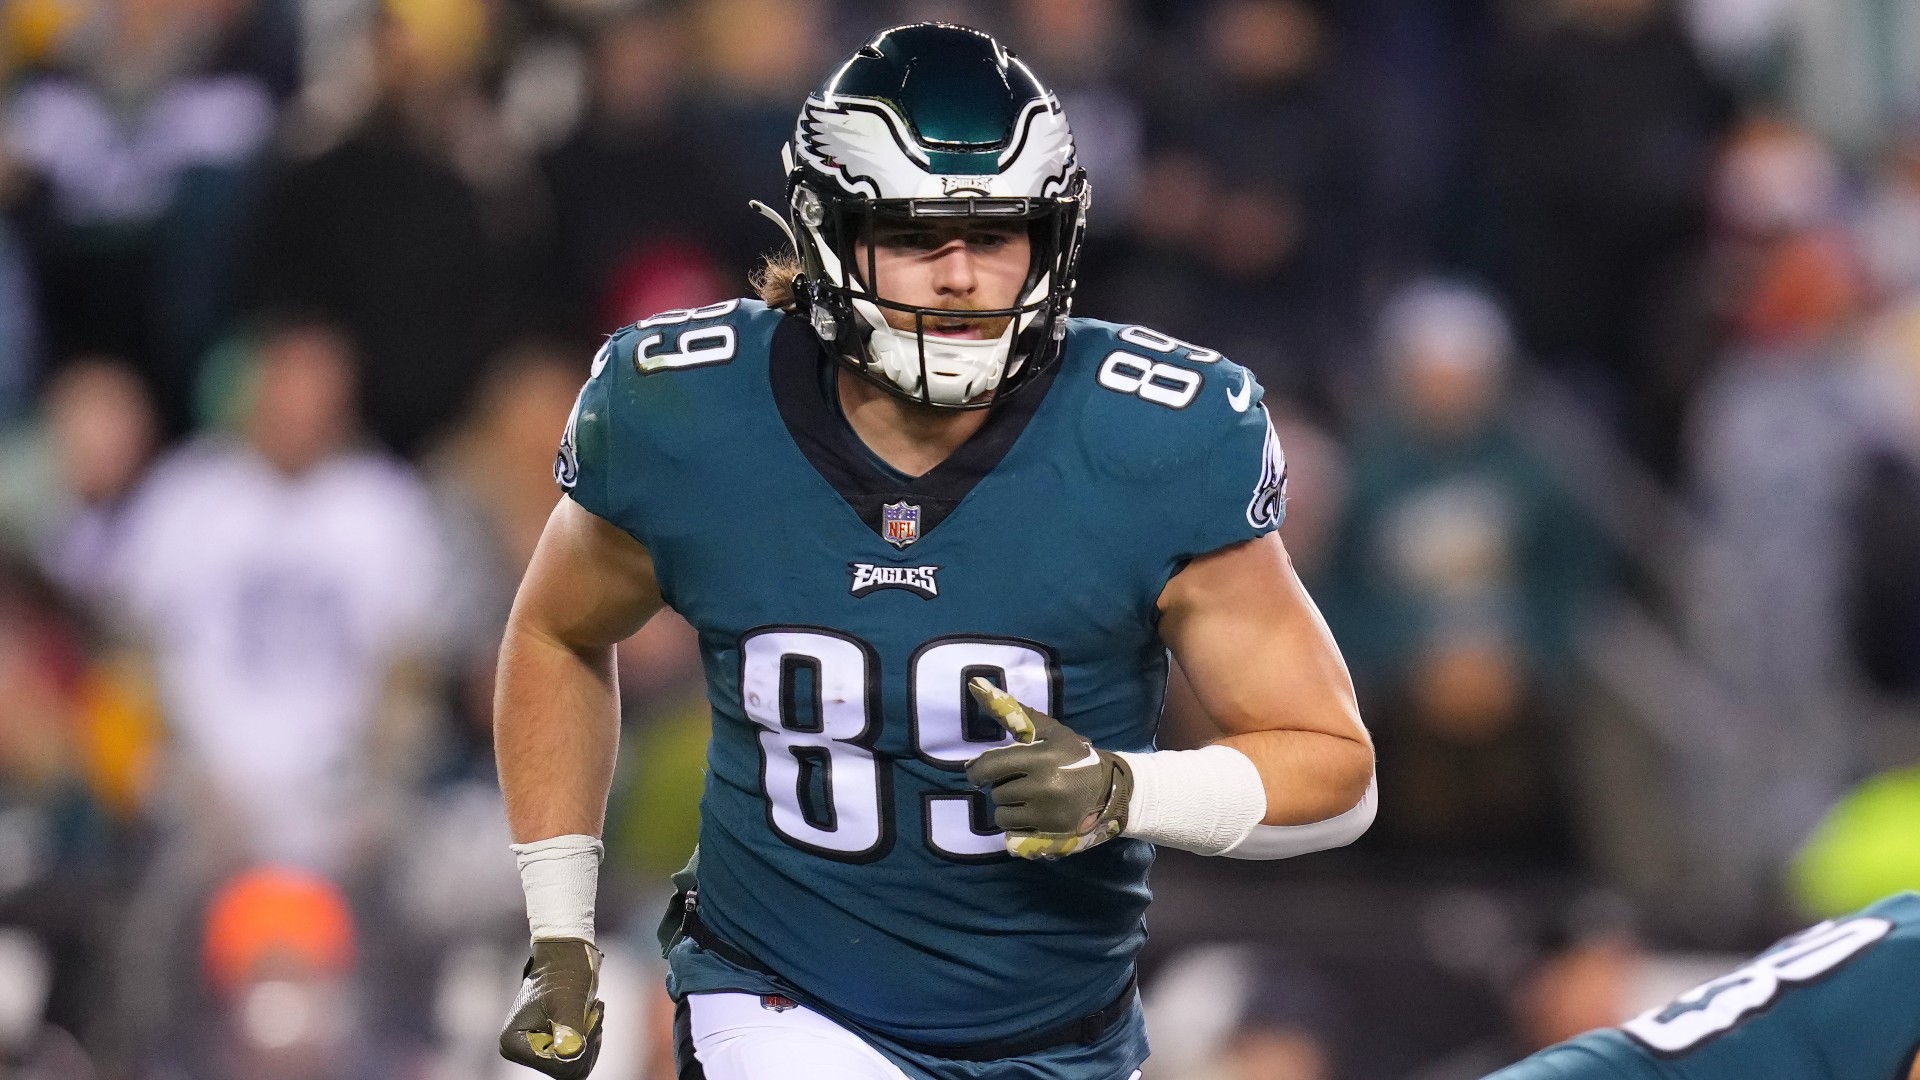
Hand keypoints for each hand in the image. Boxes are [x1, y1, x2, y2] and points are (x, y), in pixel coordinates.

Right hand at [500, 938, 604, 1078]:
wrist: (566, 958)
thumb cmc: (564, 974)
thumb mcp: (567, 1001)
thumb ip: (568, 1029)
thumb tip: (569, 1055)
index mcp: (512, 1043)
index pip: (554, 1063)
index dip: (579, 1043)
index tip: (591, 1013)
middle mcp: (521, 1052)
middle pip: (565, 1069)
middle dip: (587, 1041)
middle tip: (595, 1009)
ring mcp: (536, 1052)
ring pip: (575, 1066)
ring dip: (591, 1039)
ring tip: (592, 1010)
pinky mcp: (551, 1049)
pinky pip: (578, 1060)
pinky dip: (591, 1040)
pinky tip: (592, 1017)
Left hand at [964, 677, 1133, 858]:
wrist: (1111, 790)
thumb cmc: (1076, 757)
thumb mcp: (1053, 733)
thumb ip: (1020, 716)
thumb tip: (981, 688)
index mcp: (1040, 758)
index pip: (990, 766)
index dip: (977, 771)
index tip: (978, 774)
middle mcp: (1041, 786)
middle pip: (997, 792)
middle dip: (1003, 787)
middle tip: (1020, 783)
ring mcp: (1046, 813)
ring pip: (1003, 815)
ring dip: (1008, 809)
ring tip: (1026, 801)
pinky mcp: (1050, 833)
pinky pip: (1015, 832)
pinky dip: (1018, 825)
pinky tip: (1033, 816)